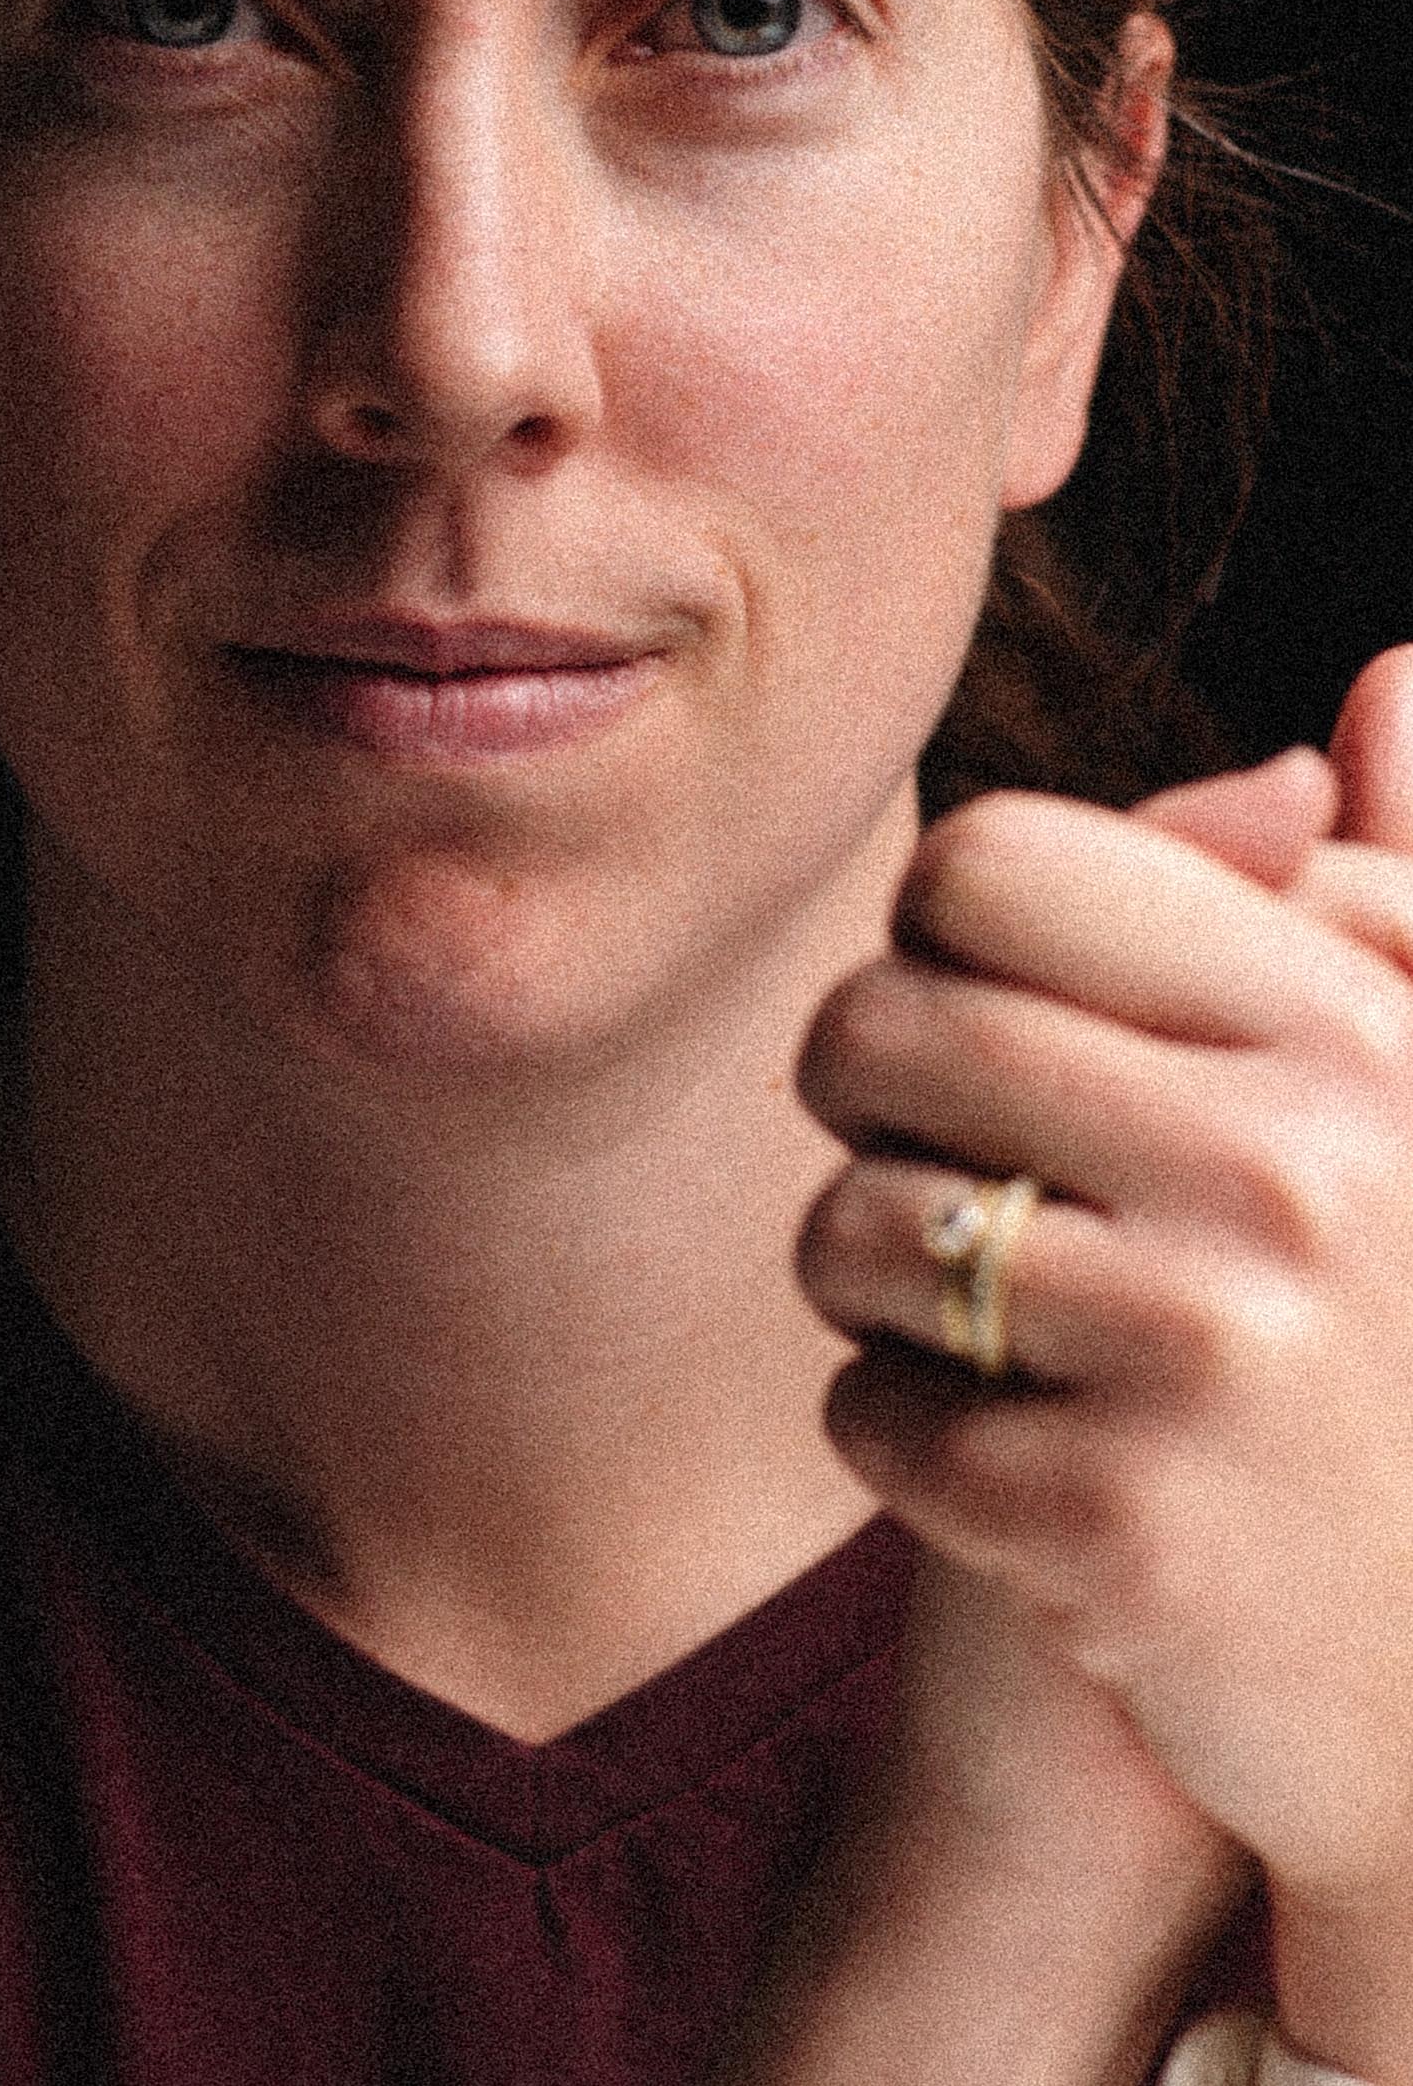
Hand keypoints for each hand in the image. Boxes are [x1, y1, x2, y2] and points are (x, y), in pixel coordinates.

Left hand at [795, 646, 1412, 2073]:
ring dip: (867, 1283)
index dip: (939, 933)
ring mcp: (1216, 1351)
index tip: (982, 1012)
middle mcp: (1297, 1165)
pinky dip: (904, 1445)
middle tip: (923, 1162)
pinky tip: (1008, 1469)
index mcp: (1354, 1026)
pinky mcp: (1127, 1527)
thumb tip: (1387, 676)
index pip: (994, 860)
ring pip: (845, 1225)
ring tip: (971, 1322)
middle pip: (877, 1026)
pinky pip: (872, 1416)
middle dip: (861, 1100)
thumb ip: (1399, 891)